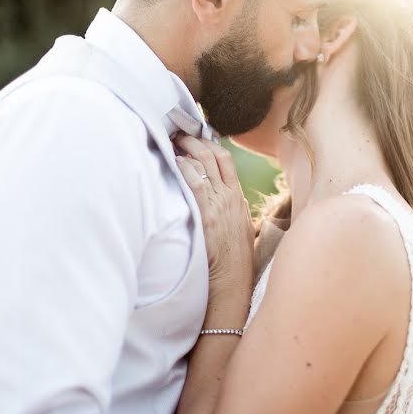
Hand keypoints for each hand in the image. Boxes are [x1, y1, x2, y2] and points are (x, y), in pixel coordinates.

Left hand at [174, 135, 254, 304]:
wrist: (232, 280)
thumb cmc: (234, 260)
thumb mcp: (240, 228)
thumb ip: (232, 210)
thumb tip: (224, 199)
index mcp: (237, 198)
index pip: (226, 160)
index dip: (209, 143)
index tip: (195, 137)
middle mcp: (230, 196)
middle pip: (213, 155)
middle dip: (195, 140)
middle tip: (178, 133)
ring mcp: (219, 203)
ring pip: (203, 164)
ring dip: (187, 148)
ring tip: (172, 140)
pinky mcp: (207, 214)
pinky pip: (195, 183)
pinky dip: (185, 169)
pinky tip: (175, 161)